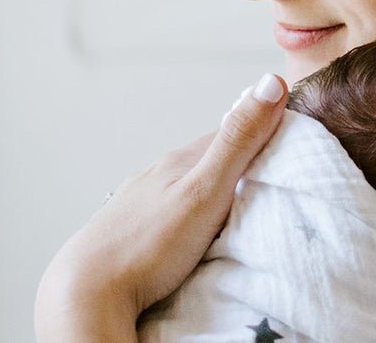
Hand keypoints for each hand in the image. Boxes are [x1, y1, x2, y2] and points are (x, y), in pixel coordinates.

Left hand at [34, 73, 287, 341]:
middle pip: (206, 160)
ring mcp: (137, 203)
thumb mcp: (205, 191)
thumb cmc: (147, 246)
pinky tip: (189, 231)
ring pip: (184, 186)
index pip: (229, 133)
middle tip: (269, 179)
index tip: (290, 141)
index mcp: (178, 161)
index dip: (261, 132)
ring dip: (210, 190)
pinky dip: (186, 214)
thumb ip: (238, 141)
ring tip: (234, 208)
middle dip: (237, 163)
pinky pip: (166, 212)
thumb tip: (270, 81)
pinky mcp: (127, 231)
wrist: (85, 294)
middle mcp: (155, 175)